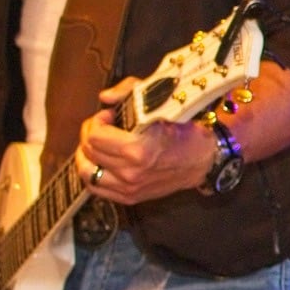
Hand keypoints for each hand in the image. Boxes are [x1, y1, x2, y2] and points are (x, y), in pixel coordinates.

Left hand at [79, 78, 215, 205]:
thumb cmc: (184, 129)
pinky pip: (96, 189)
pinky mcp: (130, 197)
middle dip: (90, 133)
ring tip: (96, 145)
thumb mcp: (160, 101)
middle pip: (89, 151)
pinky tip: (100, 162)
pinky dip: (92, 174)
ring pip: (87, 172)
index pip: (95, 136)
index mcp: (137, 149)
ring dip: (86, 155)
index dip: (96, 121)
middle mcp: (130, 172)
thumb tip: (104, 97)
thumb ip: (128, 92)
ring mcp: (129, 188)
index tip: (108, 115)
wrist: (204, 159)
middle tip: (102, 126)